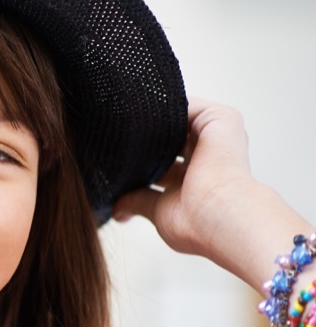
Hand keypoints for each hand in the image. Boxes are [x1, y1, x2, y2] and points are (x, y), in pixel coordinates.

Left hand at [113, 100, 254, 257]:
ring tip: (113, 120)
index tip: (109, 158)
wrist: (221, 217)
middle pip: (165, 137)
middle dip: (139, 138)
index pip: (161, 159)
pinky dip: (159, 106)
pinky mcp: (220, 118)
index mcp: (196, 176)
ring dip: (147, 119)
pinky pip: (184, 103)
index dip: (137, 158)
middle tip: (105, 136)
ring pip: (172, 119)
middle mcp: (208, 153)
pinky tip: (133, 110)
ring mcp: (216, 134)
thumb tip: (117, 209)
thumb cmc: (198, 223)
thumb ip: (139, 200)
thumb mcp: (160, 210)